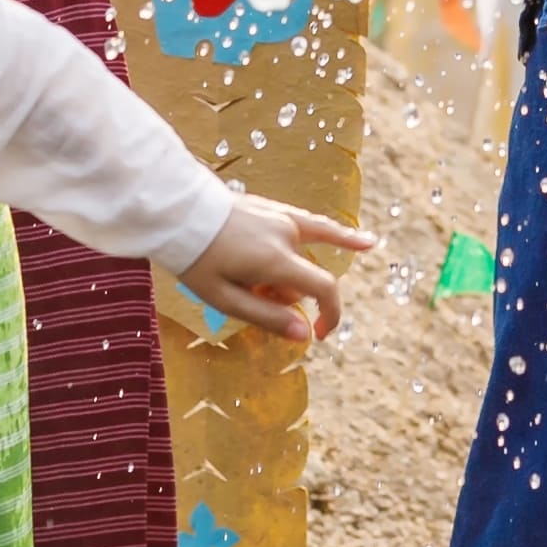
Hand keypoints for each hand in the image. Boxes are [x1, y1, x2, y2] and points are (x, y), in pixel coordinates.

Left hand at [174, 199, 374, 347]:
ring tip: (252, 277)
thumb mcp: (224, 299)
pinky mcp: (277, 210)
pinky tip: (367, 243)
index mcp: (276, 260)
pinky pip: (315, 226)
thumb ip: (267, 317)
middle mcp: (288, 236)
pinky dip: (339, 236)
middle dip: (285, 297)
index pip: (323, 289)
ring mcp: (284, 219)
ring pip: (304, 257)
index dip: (330, 315)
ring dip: (288, 275)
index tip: (320, 335)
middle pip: (304, 278)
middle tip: (247, 296)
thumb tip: (304, 336)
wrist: (178, 212)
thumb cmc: (197, 260)